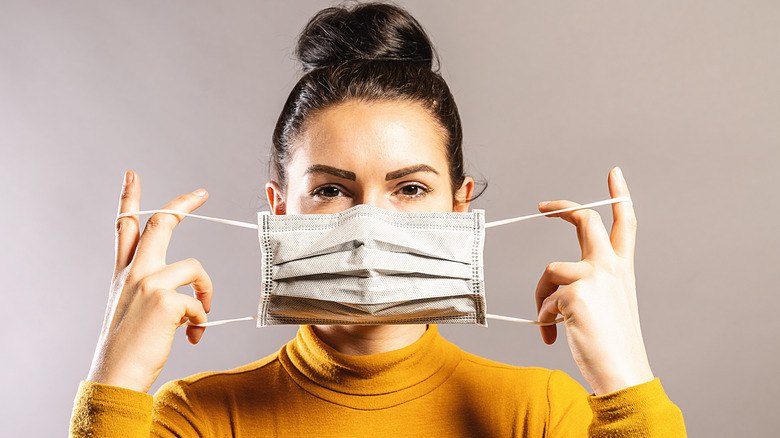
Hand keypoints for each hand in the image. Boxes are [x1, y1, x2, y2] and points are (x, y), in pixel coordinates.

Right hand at [86, 171, 212, 392]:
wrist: (116, 375)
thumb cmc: (129, 348)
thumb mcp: (131, 310)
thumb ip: (152, 291)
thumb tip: (189, 292)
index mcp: (123, 274)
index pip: (124, 227)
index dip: (130, 199)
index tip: (134, 176)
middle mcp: (133, 273)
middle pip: (159, 225)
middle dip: (181, 205)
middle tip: (200, 193)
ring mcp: (148, 284)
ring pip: (194, 267)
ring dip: (206, 291)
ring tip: (199, 318)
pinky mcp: (166, 300)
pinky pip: (199, 303)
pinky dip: (201, 321)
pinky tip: (191, 337)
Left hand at [535, 167, 653, 395]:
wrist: (622, 373)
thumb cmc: (612, 345)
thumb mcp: (608, 306)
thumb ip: (588, 285)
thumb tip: (554, 283)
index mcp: (622, 269)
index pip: (624, 223)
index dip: (619, 195)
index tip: (614, 173)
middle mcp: (610, 267)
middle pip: (585, 221)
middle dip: (562, 208)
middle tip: (543, 206)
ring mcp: (593, 277)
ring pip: (550, 271)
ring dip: (542, 297)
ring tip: (551, 322)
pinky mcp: (574, 293)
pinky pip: (544, 300)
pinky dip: (544, 319)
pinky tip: (554, 336)